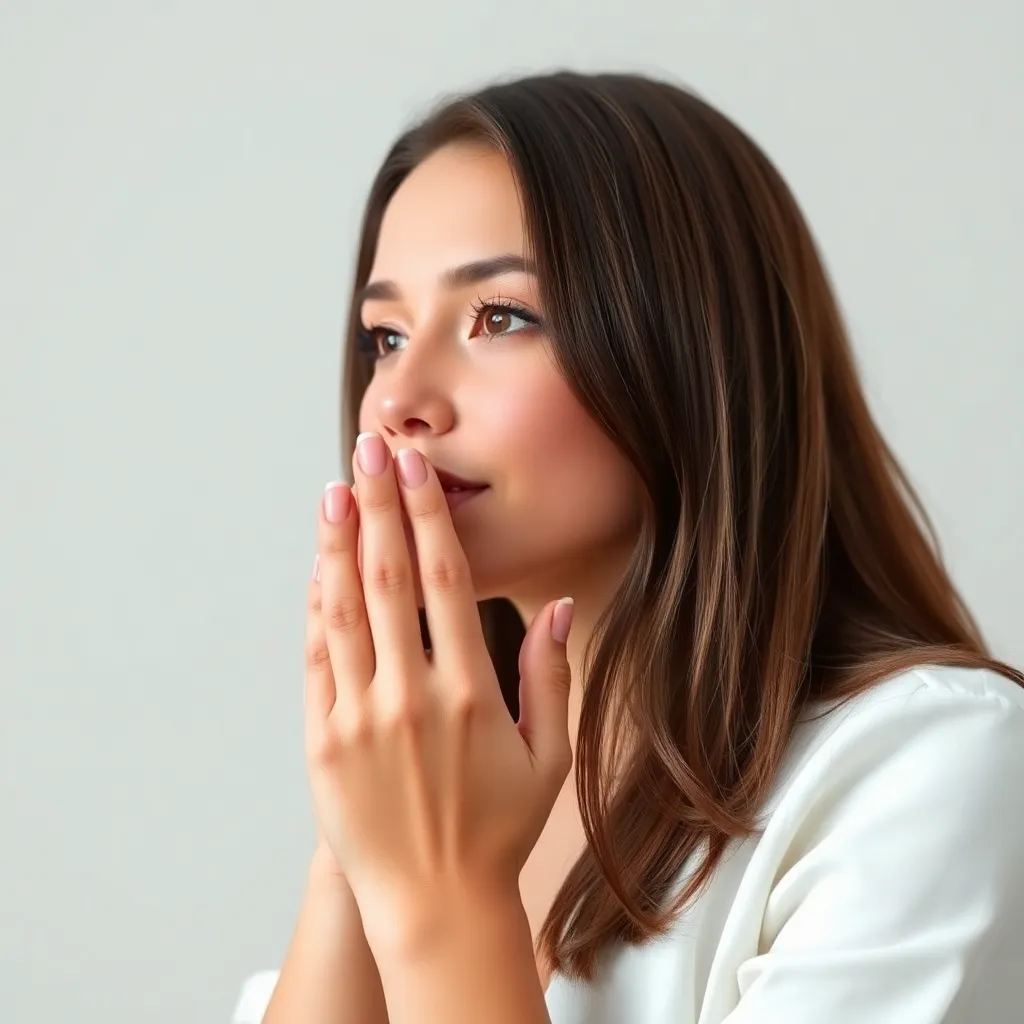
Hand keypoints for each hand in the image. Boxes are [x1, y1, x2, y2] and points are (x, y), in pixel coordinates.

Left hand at [304, 432, 574, 954]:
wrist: (435, 903)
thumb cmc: (497, 829)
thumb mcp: (549, 756)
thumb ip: (551, 676)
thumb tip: (556, 605)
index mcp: (470, 694)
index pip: (445, 581)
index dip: (428, 516)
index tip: (416, 470)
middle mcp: (410, 697)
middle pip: (386, 577)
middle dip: (376, 504)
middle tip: (369, 450)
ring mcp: (358, 719)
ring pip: (342, 610)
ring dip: (336, 544)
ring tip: (335, 491)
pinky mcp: (322, 743)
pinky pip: (316, 659)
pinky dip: (315, 608)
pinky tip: (317, 569)